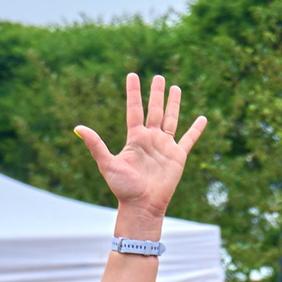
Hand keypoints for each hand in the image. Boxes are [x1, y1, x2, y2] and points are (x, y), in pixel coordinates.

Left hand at [72, 73, 207, 218]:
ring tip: (176, 88)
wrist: (142, 205)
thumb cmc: (123, 187)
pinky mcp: (178, 157)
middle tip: (159, 77)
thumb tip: (78, 127)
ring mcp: (165, 147)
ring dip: (174, 104)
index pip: (134, 109)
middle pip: (155, 110)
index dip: (134, 92)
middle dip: (156, 93)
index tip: (132, 75)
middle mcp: (150, 139)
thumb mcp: (107, 164)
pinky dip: (196, 129)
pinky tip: (202, 118)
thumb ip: (96, 144)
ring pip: (171, 119)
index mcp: (135, 138)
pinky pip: (189, 139)